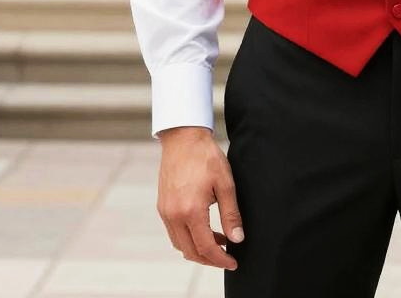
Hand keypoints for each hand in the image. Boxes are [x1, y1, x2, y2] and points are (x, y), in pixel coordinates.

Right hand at [156, 126, 242, 270]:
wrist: (183, 137)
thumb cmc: (205, 156)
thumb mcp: (225, 183)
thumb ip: (231, 213)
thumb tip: (237, 238)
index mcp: (191, 211)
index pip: (206, 247)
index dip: (221, 259)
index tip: (233, 262)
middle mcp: (174, 215)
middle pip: (191, 251)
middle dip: (210, 259)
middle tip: (227, 256)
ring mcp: (165, 211)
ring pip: (180, 244)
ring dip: (198, 249)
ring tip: (218, 241)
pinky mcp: (162, 206)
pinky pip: (174, 232)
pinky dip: (188, 237)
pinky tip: (203, 229)